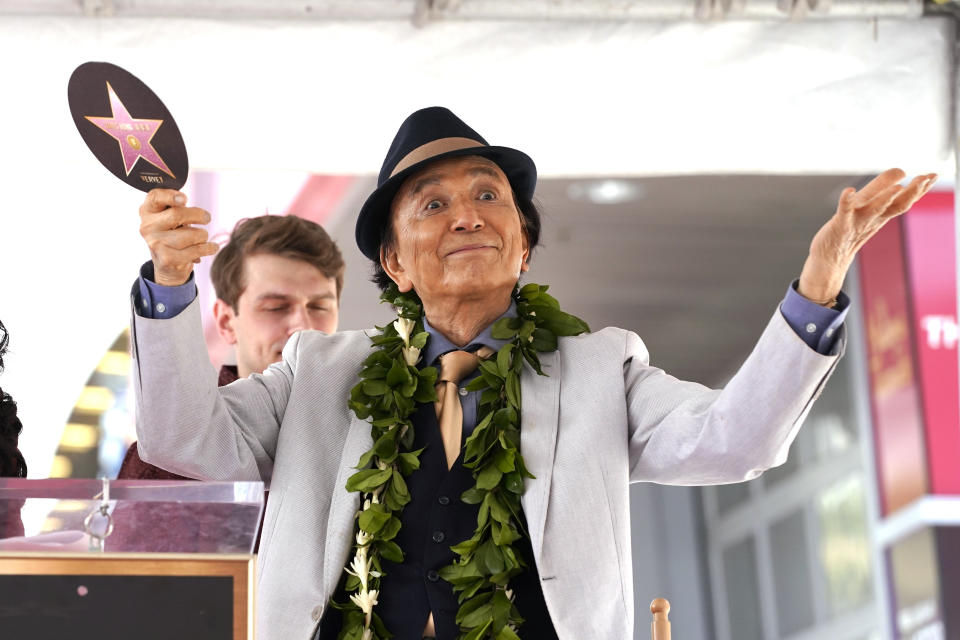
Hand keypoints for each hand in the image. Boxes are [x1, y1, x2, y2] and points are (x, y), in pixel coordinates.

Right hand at [138, 189, 218, 286]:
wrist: (168, 265)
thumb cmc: (173, 233)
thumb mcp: (170, 216)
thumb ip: (175, 205)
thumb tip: (181, 200)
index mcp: (147, 211)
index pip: (155, 197)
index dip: (170, 196)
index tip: (184, 199)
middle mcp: (147, 227)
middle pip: (177, 214)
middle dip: (198, 215)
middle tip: (207, 218)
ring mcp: (156, 244)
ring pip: (192, 234)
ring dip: (203, 235)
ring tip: (201, 237)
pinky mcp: (167, 259)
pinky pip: (197, 249)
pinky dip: (209, 247)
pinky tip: (212, 247)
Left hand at [798, 168, 936, 304]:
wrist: (829, 259)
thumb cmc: (849, 233)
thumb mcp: (870, 214)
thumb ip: (884, 199)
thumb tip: (901, 181)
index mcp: (880, 215)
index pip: (903, 201)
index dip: (918, 190)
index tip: (934, 175)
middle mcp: (872, 218)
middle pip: (896, 205)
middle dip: (912, 192)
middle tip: (927, 178)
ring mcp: (856, 222)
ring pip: (874, 209)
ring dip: (886, 198)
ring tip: (898, 187)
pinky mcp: (839, 225)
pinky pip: (843, 211)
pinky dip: (846, 201)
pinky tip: (848, 191)